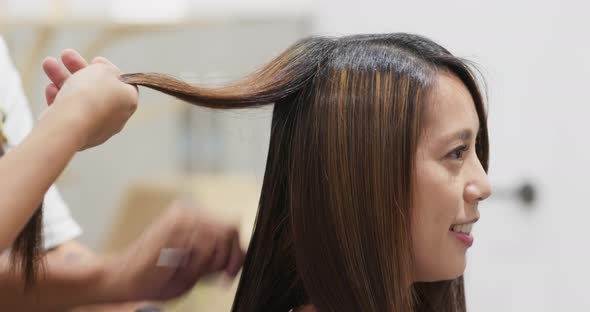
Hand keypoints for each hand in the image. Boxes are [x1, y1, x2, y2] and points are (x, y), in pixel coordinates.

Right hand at [41, 49, 137, 149]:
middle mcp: (116, 116)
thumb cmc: (90, 94)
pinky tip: (49, 88)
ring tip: (48, 63)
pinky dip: (60, 99)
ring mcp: (97, 127)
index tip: (94, 61)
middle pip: (97, 89)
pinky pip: (70, 113)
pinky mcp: (77, 134)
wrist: (69, 125)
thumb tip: (106, 73)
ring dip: (63, 79)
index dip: (109, 70)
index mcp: (129, 102)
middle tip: (65, 55)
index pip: (123, 83)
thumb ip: (107, 69)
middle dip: (78, 69)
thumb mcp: (104, 70)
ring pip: (79, 99)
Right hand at [105, 200, 244, 301]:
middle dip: (226, 257)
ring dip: (209, 261)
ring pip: (220, 236)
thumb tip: (244, 254)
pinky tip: (179, 266)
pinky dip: (198, 262)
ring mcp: (182, 215)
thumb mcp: (198, 269)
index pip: (232, 227)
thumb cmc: (158, 278)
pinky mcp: (174, 224)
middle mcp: (190, 213)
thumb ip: (219, 259)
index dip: (236, 252)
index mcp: (196, 220)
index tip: (228, 273)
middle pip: (231, 229)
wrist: (124, 280)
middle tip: (208, 275)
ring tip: (188, 270)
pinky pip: (205, 244)